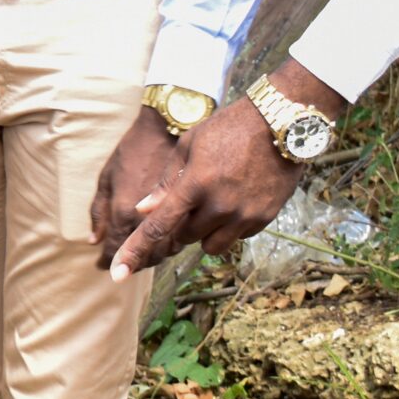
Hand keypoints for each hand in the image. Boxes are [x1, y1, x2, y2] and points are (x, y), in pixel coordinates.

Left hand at [108, 97, 299, 281]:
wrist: (280, 123)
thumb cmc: (227, 130)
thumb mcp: (189, 146)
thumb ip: (165, 182)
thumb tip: (143, 210)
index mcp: (194, 185)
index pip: (158, 227)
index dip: (135, 251)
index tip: (117, 274)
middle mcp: (219, 205)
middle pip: (185, 237)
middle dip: (182, 224)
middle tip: (192, 198)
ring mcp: (244, 214)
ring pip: (211, 245)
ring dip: (205, 231)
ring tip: (215, 200)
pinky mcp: (265, 218)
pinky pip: (238, 237)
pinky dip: (231, 226)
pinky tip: (238, 198)